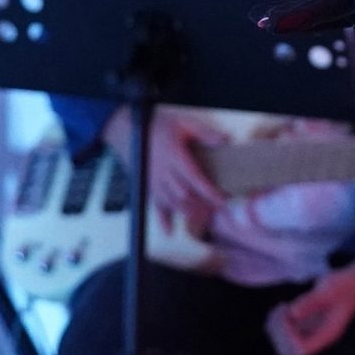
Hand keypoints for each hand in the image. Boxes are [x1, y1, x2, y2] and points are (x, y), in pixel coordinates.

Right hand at [101, 107, 225, 234]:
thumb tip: (225, 139)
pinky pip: (154, 206)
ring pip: (171, 202)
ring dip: (187, 212)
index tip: (222, 200)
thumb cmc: (157, 128)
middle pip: (183, 194)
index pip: (194, 178)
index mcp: (174, 156)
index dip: (209, 191)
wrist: (129, 132)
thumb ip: (204, 132)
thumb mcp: (183, 123)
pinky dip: (162, 220)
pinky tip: (170, 230)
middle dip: (201, 204)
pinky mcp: (148, 187)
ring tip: (203, 216)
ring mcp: (154, 181)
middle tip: (217, 209)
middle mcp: (163, 171)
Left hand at [265, 258, 354, 354]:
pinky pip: (295, 326)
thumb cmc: (345, 285)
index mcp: (327, 334)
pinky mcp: (313, 318)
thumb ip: (310, 303)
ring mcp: (317, 327)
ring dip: (281, 327)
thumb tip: (292, 313)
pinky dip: (286, 319)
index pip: (302, 350)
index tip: (287, 320)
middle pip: (295, 347)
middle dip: (282, 334)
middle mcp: (321, 334)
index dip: (290, 339)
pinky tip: (282, 307)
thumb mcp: (327, 292)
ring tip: (278, 310)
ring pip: (293, 337)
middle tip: (277, 315)